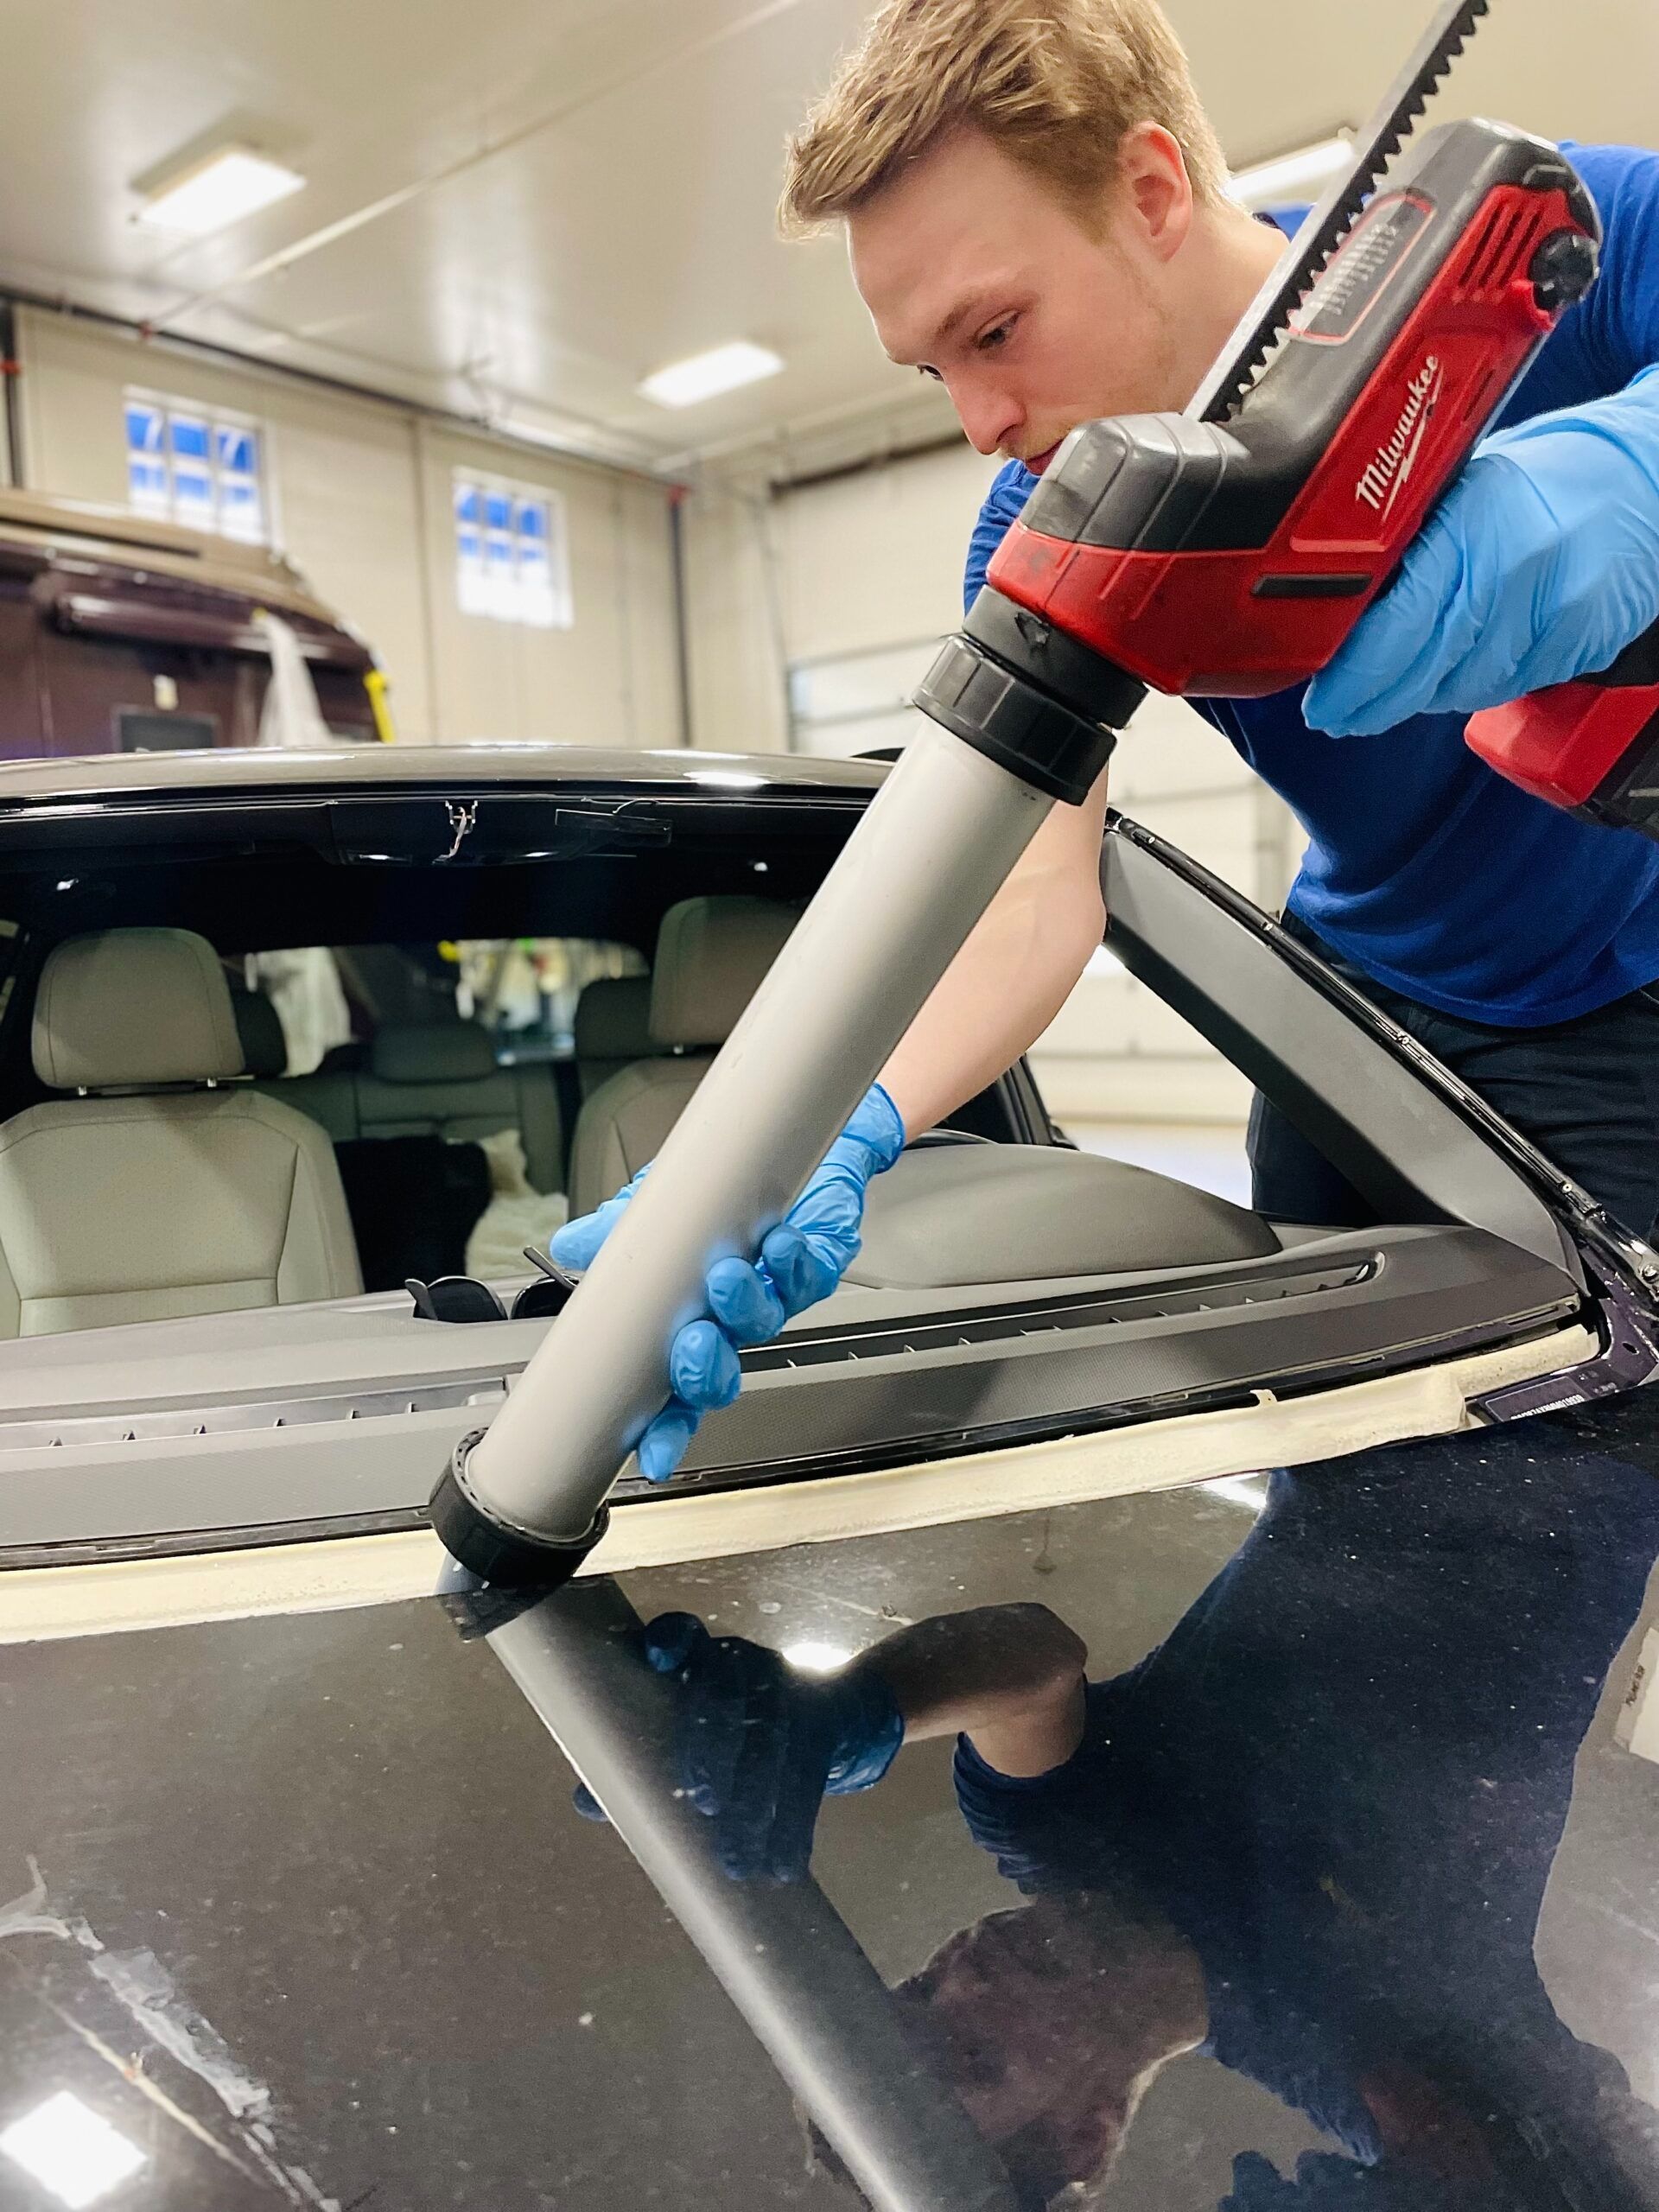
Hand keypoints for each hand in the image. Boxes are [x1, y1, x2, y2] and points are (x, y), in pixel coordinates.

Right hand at [549, 1083, 905, 1480]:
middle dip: (704, 1370)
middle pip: (720, 1376)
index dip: (666, 1428)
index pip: (674, 1395)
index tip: (654, 1454)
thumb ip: (614, 1234)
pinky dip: (790, 1261)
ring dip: (743, 1305)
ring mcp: (774, 1299)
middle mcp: (731, 1324)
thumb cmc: (719, 1199)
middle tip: (691, 1343)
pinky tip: (777, 1243)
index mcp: (688, 1326)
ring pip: (762, 1325)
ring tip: (727, 1275)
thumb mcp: (653, 1212)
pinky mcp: (816, 1267)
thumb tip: (571, 1246)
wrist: (785, 1157)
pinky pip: (807, 1277)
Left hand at [573, 1613, 903, 1880]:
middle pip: (727, 1694)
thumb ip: (642, 1757)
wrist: (836, 1709)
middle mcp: (745, 1663)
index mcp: (704, 1657)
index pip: (684, 1633)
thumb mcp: (697, 1726)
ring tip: (737, 1863)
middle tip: (702, 1802)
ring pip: (771, 1744)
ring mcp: (789, 1688)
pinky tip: (784, 1867)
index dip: (672, 1639)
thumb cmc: (740, 1724)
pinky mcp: (825, 1721)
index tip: (657, 1659)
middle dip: (714, 1746)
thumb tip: (585, 1803)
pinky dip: (796, 1827)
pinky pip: (811, 1776)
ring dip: (756, 1806)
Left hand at [1305, 365, 1658, 736]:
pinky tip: (1477, 656)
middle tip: (1343, 714)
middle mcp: (1514, 562)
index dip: (1354, 676)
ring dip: (1428, 692)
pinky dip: (1478, 683)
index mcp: (1469, 519)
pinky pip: (1507, 686)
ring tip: (1417, 673)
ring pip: (1462, 687)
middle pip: (1425, 668)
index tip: (1324, 701)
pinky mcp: (1580, 637)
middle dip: (1375, 701)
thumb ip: (1409, 554)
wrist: (1643, 477)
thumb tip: (1340, 621)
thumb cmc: (1545, 482)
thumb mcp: (1465, 494)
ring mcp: (1553, 604)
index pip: (1395, 622)